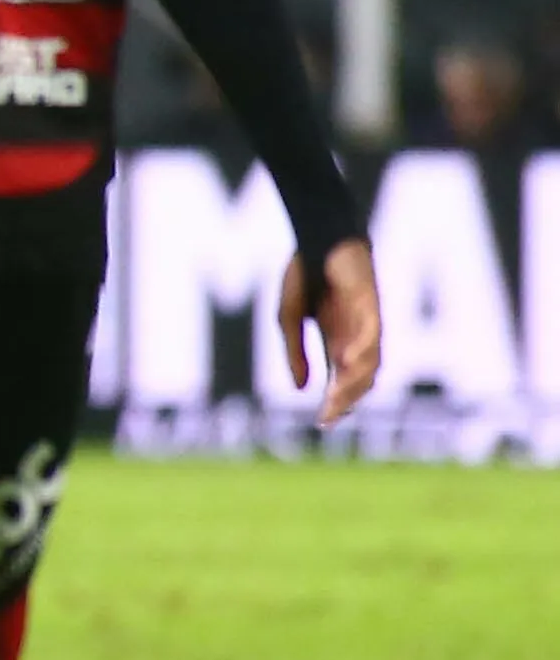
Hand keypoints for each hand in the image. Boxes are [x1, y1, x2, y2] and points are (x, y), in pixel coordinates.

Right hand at [281, 237, 382, 425]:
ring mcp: (366, 323)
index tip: (322, 423)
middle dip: (346, 399)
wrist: (318, 236)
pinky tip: (346, 365)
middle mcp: (356, 337)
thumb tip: (301, 388)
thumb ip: (295, 353)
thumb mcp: (288, 320)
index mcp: (336, 341)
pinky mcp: (372, 306)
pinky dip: (361, 353)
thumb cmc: (303, 274)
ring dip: (354, 383)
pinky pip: (372, 335)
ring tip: (336, 399)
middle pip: (360, 378)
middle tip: (329, 416)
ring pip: (370, 363)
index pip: (341, 380)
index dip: (335, 403)